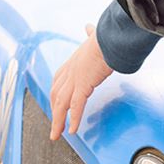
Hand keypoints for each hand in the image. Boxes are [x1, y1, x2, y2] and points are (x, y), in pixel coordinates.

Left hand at [49, 24, 112, 140]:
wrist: (109, 39)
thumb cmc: (105, 39)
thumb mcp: (95, 37)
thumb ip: (91, 35)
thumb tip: (88, 28)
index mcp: (72, 62)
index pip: (58, 82)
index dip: (55, 96)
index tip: (55, 105)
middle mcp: (69, 72)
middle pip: (56, 95)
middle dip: (54, 112)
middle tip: (55, 127)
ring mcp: (74, 79)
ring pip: (61, 104)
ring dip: (58, 121)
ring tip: (57, 135)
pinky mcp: (83, 85)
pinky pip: (76, 106)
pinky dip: (73, 118)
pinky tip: (72, 130)